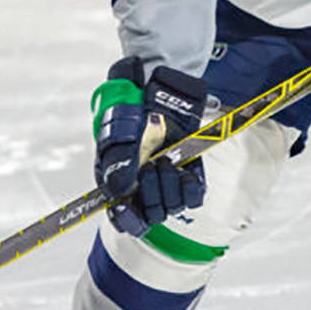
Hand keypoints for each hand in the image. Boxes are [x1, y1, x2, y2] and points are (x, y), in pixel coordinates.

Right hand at [92, 57, 207, 236]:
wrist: (158, 91)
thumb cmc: (131, 109)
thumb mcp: (118, 132)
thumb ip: (116, 162)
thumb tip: (118, 191)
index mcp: (117, 181)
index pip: (120, 216)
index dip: (124, 219)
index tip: (125, 207)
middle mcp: (141, 187)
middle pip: (149, 214)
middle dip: (150, 192)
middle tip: (150, 165)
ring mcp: (165, 183)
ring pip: (170, 208)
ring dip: (168, 186)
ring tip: (164, 160)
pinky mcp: (187, 176)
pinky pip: (193, 198)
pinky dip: (189, 188)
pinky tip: (183, 172)